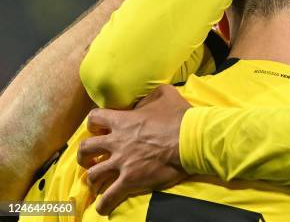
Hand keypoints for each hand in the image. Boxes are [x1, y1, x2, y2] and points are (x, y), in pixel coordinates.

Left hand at [77, 85, 191, 215]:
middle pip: (85, 149)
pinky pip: (109, 197)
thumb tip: (144, 100)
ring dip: (93, 178)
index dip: (93, 124)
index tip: (99, 130)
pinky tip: (103, 208)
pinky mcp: (131, 180)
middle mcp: (117, 142)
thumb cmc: (180, 117)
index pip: (94, 118)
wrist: (191, 140)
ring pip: (93, 174)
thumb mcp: (165, 94)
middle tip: (91, 158)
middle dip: (84, 155)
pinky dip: (104, 204)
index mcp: (123, 121)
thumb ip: (150, 95)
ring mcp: (122, 163)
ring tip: (97, 182)